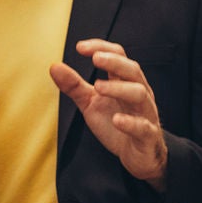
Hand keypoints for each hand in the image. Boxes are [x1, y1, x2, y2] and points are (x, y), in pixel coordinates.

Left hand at [50, 39, 167, 187]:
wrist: (137, 155)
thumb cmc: (115, 124)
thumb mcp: (91, 104)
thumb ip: (74, 86)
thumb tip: (54, 67)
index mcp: (125, 82)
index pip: (119, 56)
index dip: (102, 48)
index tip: (80, 47)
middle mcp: (138, 93)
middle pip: (132, 70)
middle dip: (114, 62)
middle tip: (95, 58)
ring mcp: (145, 114)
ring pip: (140, 94)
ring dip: (119, 88)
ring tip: (98, 87)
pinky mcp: (147, 136)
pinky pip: (143, 127)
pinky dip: (130, 123)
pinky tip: (117, 120)